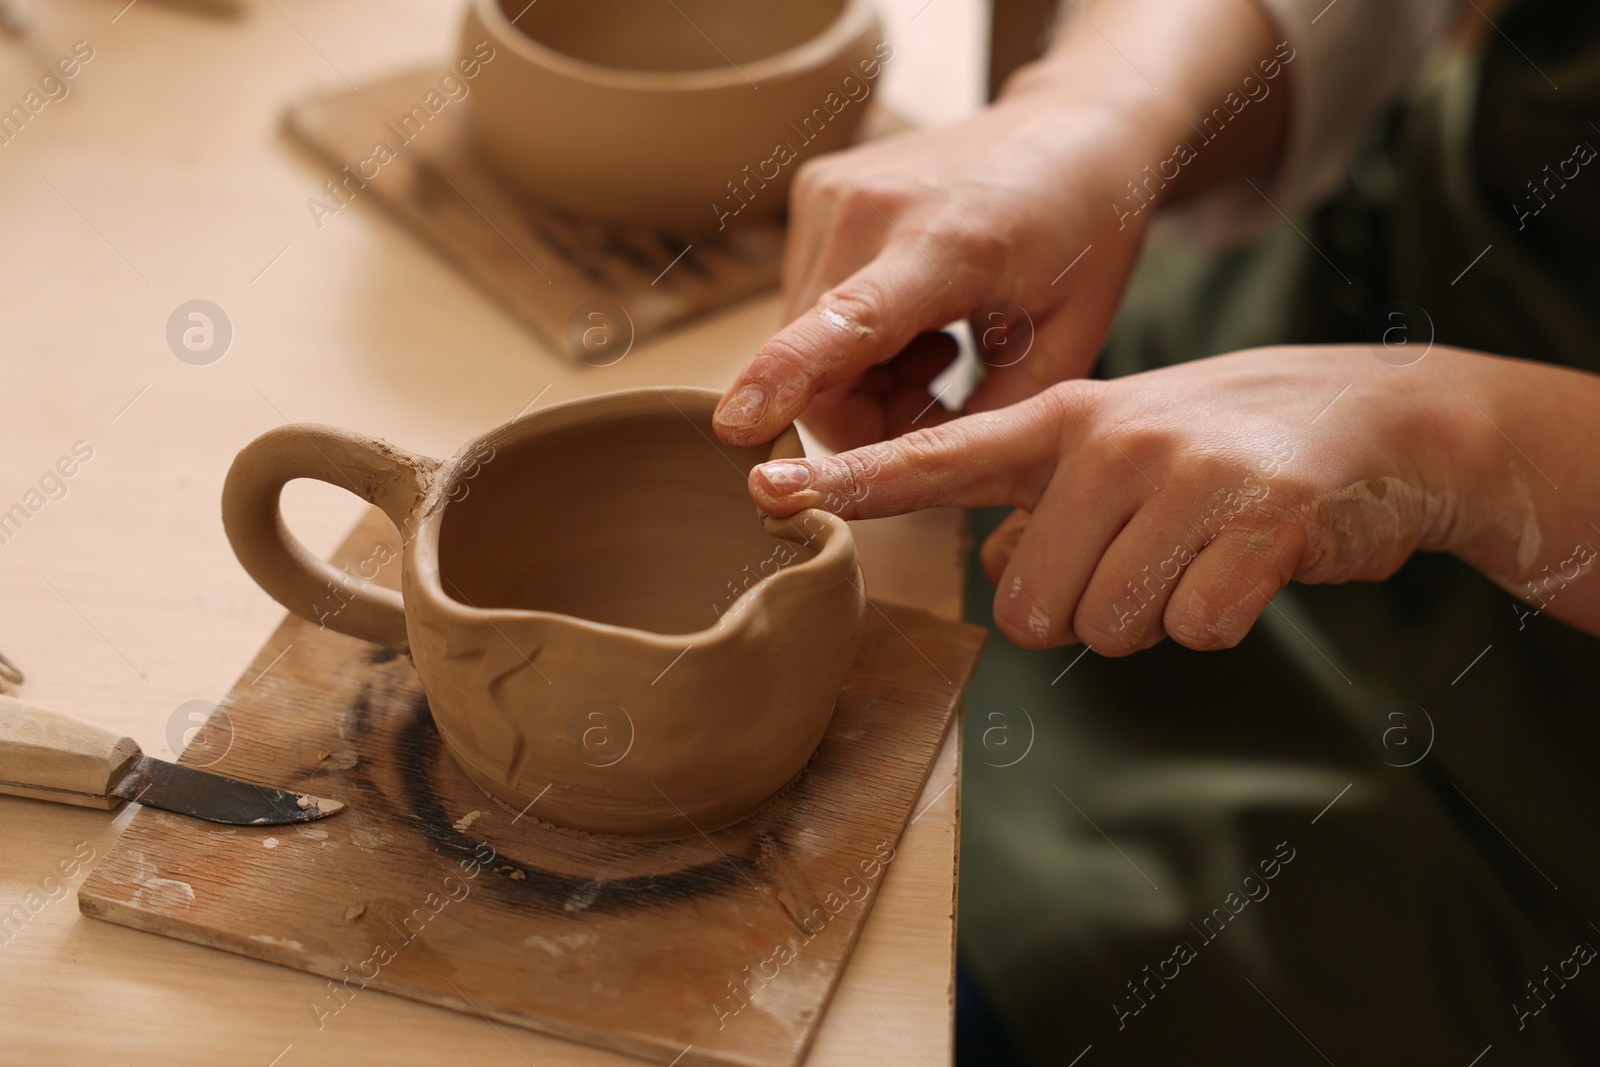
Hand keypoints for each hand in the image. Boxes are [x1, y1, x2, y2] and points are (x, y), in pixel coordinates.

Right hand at [711, 0, 1291, 452]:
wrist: (1072, 128)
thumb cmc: (1082, 240)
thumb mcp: (1064, 346)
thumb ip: (984, 424)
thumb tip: (901, 482)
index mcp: (949, 244)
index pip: (848, 322)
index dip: (786, 378)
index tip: (734, 428)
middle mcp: (871, 207)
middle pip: (816, 366)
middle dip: (864, 416)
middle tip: (942, 398)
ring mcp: (831, 191)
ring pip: (802, 343)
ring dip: (858, 378)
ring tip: (939, 349)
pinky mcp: (813, 189)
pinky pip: (805, 306)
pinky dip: (850, 337)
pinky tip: (915, 316)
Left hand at [746, 346, 1503, 653]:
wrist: (1389, 421)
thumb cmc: (1228, 448)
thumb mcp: (1122, 450)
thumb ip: (1040, 503)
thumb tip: (996, 574)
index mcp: (1062, 419)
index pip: (937, 457)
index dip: (852, 483)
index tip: (765, 487)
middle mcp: (1109, 438)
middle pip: (1026, 607)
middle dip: (1079, 611)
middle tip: (1144, 558)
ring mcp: (1185, 473)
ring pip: (1105, 627)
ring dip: (1152, 616)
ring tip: (1199, 553)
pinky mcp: (1260, 520)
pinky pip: (1194, 630)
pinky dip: (1220, 620)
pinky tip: (1250, 567)